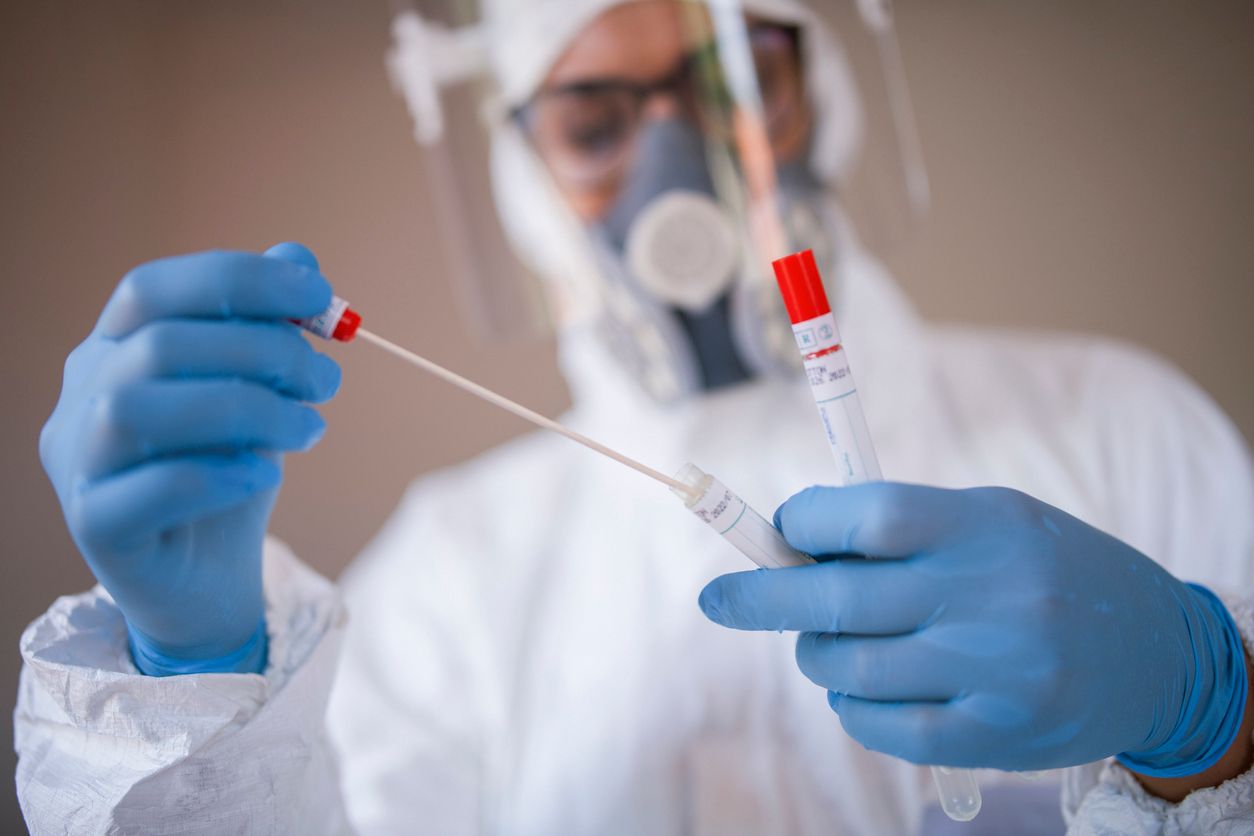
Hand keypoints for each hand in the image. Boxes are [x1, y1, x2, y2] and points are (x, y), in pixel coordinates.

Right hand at [39, 243, 340, 675]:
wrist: (208, 579)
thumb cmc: (230, 470)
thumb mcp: (260, 392)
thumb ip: (270, 326)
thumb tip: (299, 257)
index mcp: (114, 349)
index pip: (154, 288)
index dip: (238, 281)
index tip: (320, 294)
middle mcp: (81, 396)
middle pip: (158, 344)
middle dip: (262, 352)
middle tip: (326, 381)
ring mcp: (78, 463)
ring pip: (137, 409)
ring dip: (245, 410)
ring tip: (308, 430)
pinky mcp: (95, 526)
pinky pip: (146, 489)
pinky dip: (216, 475)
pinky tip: (263, 475)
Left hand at [698, 483, 1248, 774]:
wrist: (1157, 653)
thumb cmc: (1047, 570)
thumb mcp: (990, 522)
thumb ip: (902, 532)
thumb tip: (791, 547)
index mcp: (983, 526)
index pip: (865, 515)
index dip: (802, 522)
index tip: (779, 530)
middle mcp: (991, 595)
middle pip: (839, 598)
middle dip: (761, 597)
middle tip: (720, 600)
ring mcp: (997, 671)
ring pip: (849, 668)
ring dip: (814, 655)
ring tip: (825, 645)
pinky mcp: (997, 734)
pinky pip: (884, 727)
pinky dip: (851, 708)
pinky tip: (861, 692)